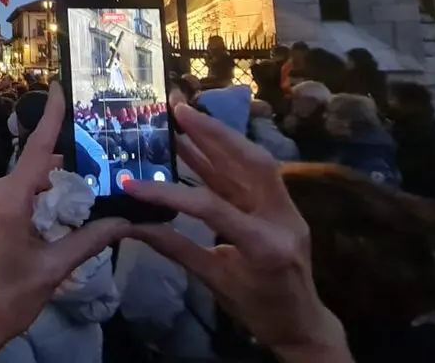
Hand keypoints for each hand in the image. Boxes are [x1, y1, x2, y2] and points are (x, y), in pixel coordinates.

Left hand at [0, 82, 127, 361]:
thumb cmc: (10, 295)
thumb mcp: (55, 267)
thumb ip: (90, 239)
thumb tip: (126, 221)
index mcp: (9, 200)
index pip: (36, 150)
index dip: (51, 118)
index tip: (60, 87)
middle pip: (38, 163)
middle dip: (70, 156)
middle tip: (107, 146)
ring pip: (32, 178)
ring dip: (60, 179)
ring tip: (98, 173)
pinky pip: (23, 191)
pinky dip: (46, 192)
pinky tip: (72, 200)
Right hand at [123, 104, 351, 362]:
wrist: (303, 325)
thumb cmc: (259, 310)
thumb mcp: (215, 283)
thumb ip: (176, 249)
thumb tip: (132, 226)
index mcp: (264, 244)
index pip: (212, 207)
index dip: (169, 195)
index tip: (132, 185)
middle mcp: (281, 218)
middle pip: (251, 162)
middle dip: (214, 133)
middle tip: (179, 109)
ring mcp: (285, 210)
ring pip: (254, 163)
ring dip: (219, 137)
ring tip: (185, 115)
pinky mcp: (281, 207)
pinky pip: (252, 176)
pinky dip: (224, 158)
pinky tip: (198, 145)